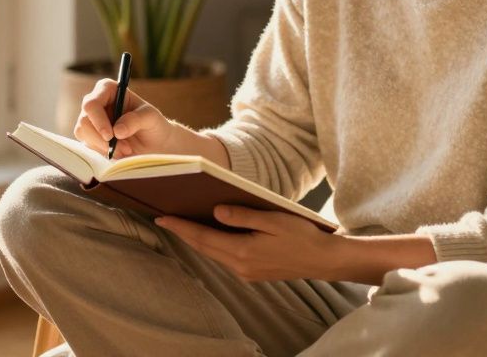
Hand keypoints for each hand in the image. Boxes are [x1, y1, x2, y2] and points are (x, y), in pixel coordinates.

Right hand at [75, 78, 178, 157]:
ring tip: (126, 150)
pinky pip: (88, 145)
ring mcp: (91, 120)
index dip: (98, 120)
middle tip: (125, 148)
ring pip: (84, 134)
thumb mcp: (151, 118)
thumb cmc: (154, 125)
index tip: (110, 135)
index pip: (92, 103)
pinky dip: (104, 152)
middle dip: (102, 138)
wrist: (155, 144)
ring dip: (104, 147)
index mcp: (108, 90)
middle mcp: (96, 103)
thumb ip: (136, 120)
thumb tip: (117, 131)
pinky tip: (120, 153)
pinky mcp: (90, 136)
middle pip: (84, 121)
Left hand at [155, 206, 340, 281]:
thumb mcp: (273, 220)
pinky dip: (213, 245)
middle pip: (204, 247)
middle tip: (164, 218)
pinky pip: (225, 258)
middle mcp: (240, 265)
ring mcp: (246, 272)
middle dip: (183, 233)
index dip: (181, 227)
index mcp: (243, 251)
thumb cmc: (302, 235)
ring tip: (182, 224)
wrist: (323, 260)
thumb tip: (215, 212)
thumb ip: (243, 216)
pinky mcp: (252, 273)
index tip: (163, 217)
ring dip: (197, 240)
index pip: (203, 237)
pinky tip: (210, 235)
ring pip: (213, 254)